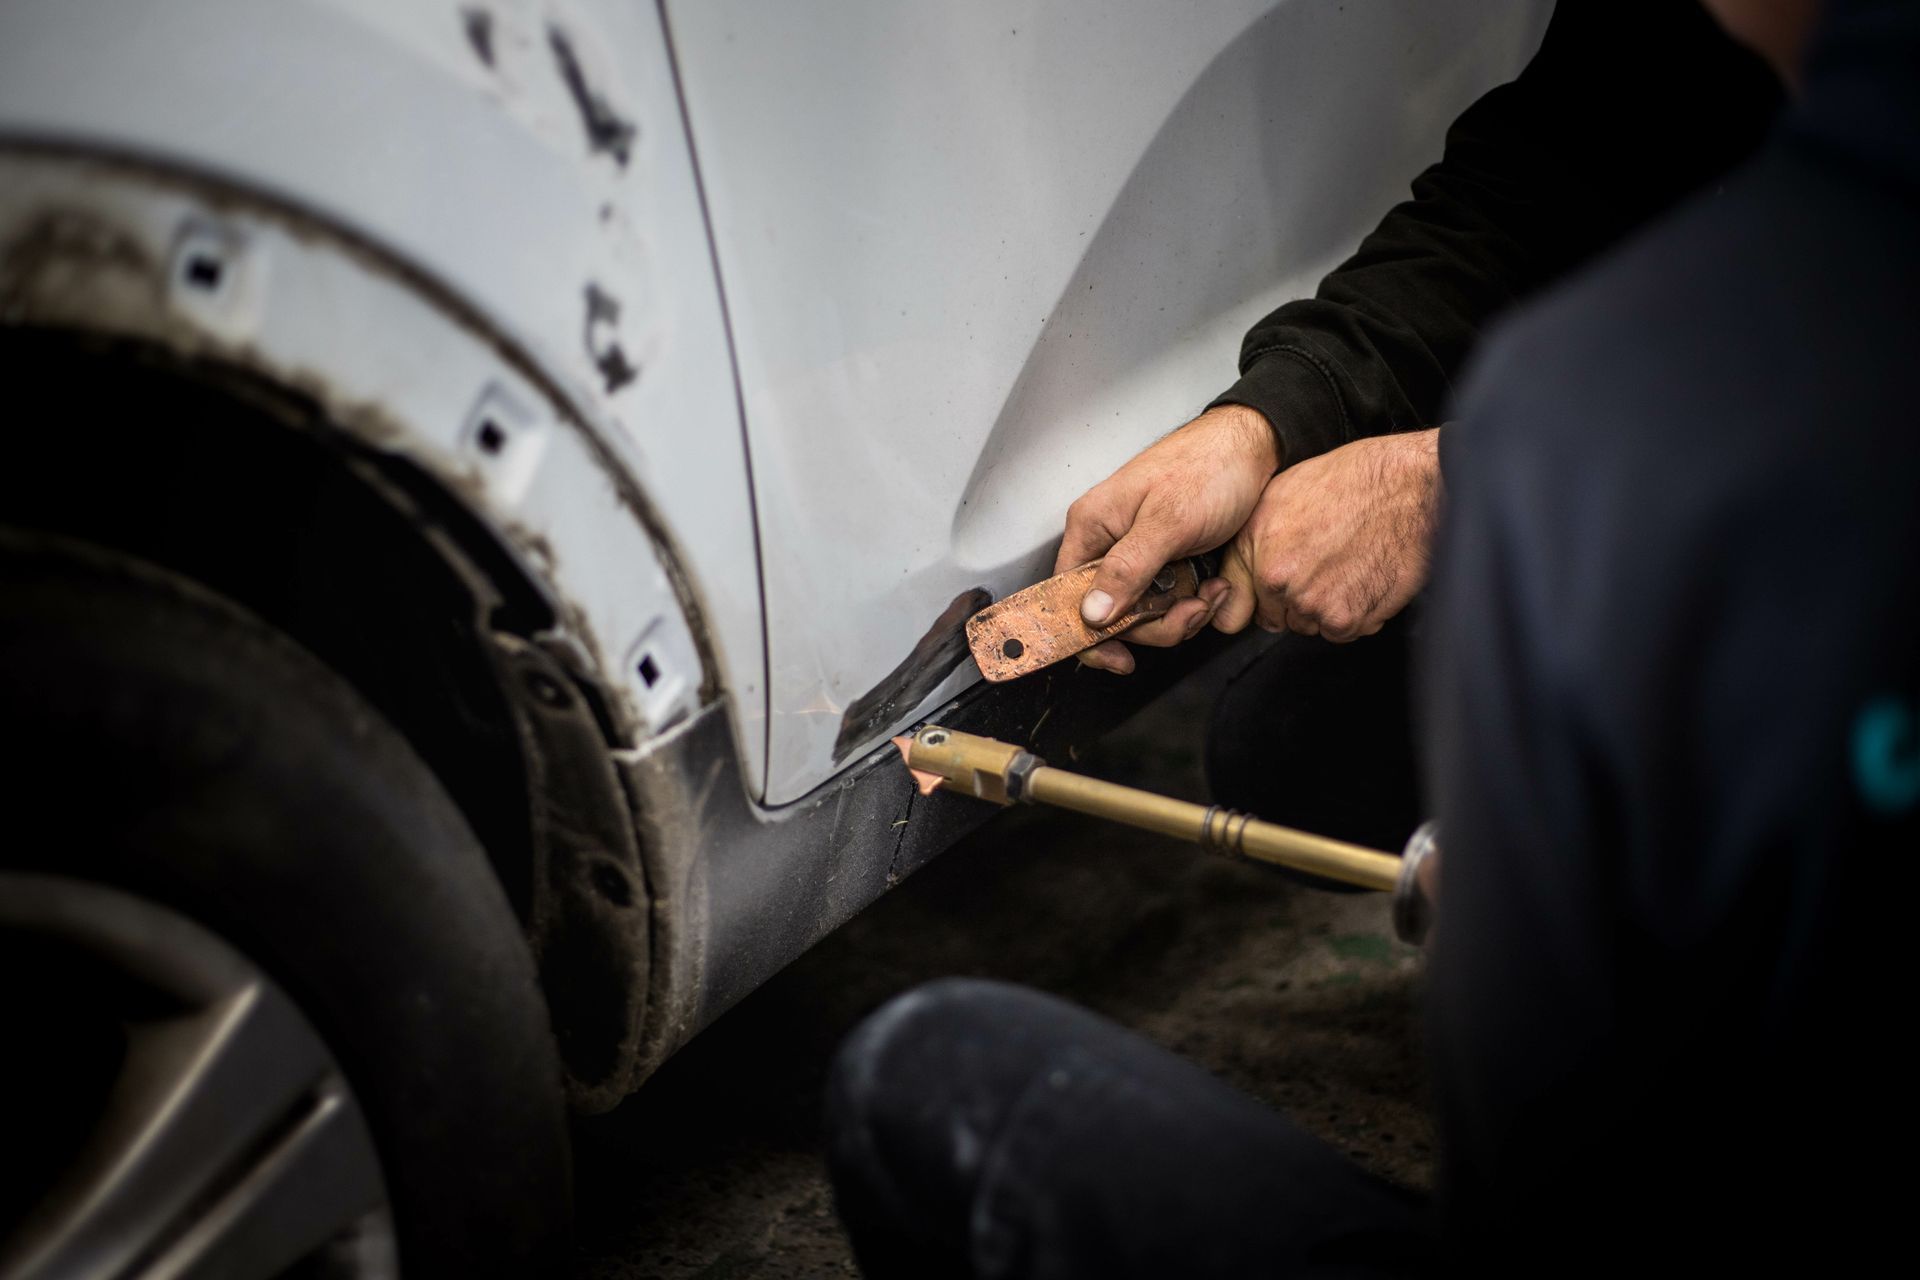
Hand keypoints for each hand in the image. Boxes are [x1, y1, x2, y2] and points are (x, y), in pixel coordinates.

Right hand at [1056, 405, 1277, 673]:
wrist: (1254, 449)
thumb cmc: (1209, 467)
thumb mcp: (1169, 521)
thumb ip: (1127, 569)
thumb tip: (1092, 613)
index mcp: (1093, 527)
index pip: (1066, 597)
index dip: (1089, 635)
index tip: (1120, 658)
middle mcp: (1109, 542)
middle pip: (1111, 615)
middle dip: (1155, 624)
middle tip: (1191, 610)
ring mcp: (1137, 554)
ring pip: (1143, 613)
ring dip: (1181, 614)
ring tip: (1211, 593)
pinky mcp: (1165, 560)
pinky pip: (1168, 601)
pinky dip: (1193, 603)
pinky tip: (1214, 587)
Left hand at [1213, 428, 1439, 641]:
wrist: (1409, 486)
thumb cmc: (1354, 481)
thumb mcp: (1280, 494)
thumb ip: (1254, 543)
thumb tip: (1243, 576)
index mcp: (1260, 552)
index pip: (1251, 603)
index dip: (1273, 594)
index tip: (1289, 583)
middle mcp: (1282, 581)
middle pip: (1283, 618)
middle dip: (1302, 601)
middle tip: (1330, 567)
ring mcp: (1314, 603)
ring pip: (1314, 626)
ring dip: (1331, 608)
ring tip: (1351, 567)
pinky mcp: (1348, 617)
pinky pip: (1346, 633)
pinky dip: (1358, 615)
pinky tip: (1367, 579)